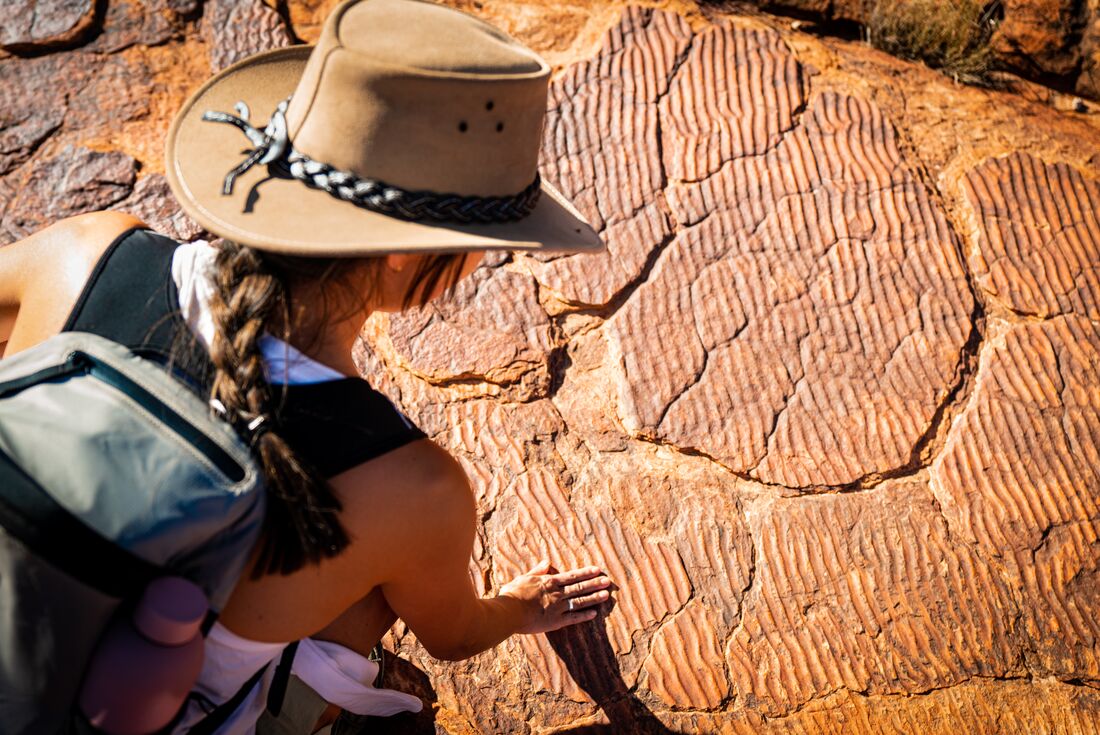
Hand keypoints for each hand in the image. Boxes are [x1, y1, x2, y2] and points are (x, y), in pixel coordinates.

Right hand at [498, 559, 612, 634]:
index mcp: (550, 582)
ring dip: (594, 598)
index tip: (597, 570)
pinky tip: (594, 614)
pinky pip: (573, 618)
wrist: (509, 611)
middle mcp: (557, 593)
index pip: (572, 576)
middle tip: (608, 581)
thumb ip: (537, 570)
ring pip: (580, 601)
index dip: (586, 573)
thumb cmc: (513, 594)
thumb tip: (547, 561)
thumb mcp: (524, 577)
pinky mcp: (555, 622)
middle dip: (595, 584)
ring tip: (606, 595)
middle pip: (580, 587)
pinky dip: (584, 616)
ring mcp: (558, 608)